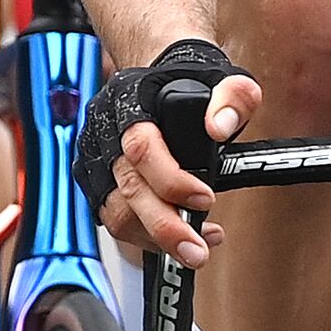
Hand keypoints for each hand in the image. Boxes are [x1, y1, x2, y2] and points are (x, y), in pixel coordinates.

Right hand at [83, 36, 247, 265]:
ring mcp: (97, 163)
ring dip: (158, 238)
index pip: (141, 148)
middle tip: (198, 252)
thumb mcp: (223, 78)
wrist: (159, 79)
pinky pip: (117, 222)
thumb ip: (233, 97)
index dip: (172, 180)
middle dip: (165, 227)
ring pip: (118, 214)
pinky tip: (183, 234)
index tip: (206, 198)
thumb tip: (220, 127)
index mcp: (129, 103)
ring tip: (200, 244)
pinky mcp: (98, 185)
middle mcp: (105, 135)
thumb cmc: (190, 81)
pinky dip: (149, 237)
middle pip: (127, 191)